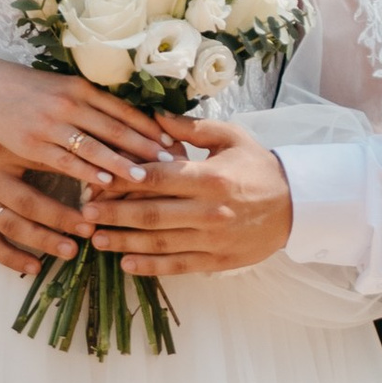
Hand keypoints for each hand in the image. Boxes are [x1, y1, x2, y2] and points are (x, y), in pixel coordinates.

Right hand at [0, 53, 184, 189]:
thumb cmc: (31, 90)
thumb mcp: (65, 88)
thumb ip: (93, 103)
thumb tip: (130, 122)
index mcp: (82, 88)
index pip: (125, 110)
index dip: (152, 128)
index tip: (176, 143)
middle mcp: (71, 104)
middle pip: (116, 128)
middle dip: (147, 148)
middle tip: (174, 164)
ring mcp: (52, 124)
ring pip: (94, 147)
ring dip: (122, 164)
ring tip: (146, 178)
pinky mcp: (33, 144)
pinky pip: (66, 161)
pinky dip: (88, 173)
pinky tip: (105, 184)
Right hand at [0, 135, 87, 275]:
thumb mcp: (8, 136)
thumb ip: (44, 146)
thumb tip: (93, 158)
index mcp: (3, 151)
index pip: (47, 165)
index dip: (77, 177)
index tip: (105, 191)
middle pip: (32, 202)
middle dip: (64, 217)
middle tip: (91, 228)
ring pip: (13, 226)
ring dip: (44, 240)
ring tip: (72, 250)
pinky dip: (12, 258)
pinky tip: (36, 267)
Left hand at [89, 119, 294, 275]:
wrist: (297, 205)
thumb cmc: (259, 166)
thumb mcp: (231, 137)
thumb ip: (191, 128)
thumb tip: (153, 116)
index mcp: (210, 177)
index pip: (156, 179)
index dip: (122, 181)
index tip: (96, 181)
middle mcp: (209, 211)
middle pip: (150, 214)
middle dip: (113, 215)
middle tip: (84, 214)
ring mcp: (212, 239)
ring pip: (159, 243)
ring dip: (124, 242)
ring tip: (96, 240)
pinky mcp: (217, 261)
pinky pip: (177, 265)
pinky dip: (150, 266)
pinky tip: (126, 263)